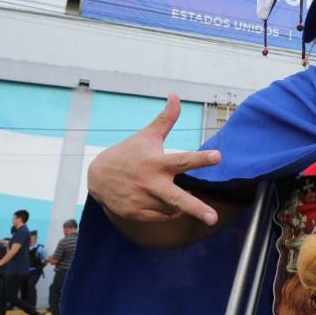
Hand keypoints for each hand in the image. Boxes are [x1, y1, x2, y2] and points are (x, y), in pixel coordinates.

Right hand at [87, 94, 221, 224]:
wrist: (97, 177)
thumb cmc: (128, 153)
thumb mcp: (146, 136)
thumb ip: (165, 119)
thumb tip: (175, 95)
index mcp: (156, 163)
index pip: (182, 160)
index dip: (201, 158)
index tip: (218, 156)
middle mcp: (150, 183)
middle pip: (177, 198)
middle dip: (196, 208)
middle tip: (213, 219)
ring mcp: (142, 201)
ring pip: (173, 209)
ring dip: (181, 204)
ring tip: (175, 191)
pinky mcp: (136, 214)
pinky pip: (163, 217)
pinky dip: (171, 211)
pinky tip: (167, 201)